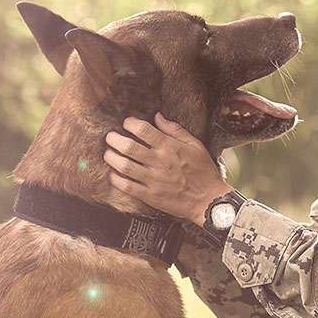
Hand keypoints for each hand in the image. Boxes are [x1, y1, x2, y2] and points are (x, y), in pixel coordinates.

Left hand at [103, 114, 233, 226]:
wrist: (208, 200)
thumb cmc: (203, 172)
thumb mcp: (195, 145)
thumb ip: (175, 130)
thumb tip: (157, 116)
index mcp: (170, 147)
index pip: (143, 130)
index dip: (130, 123)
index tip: (126, 123)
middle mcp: (160, 162)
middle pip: (128, 146)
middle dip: (113, 139)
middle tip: (110, 137)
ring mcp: (154, 180)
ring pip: (124, 165)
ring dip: (111, 157)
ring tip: (108, 153)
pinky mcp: (150, 196)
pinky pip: (126, 186)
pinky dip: (115, 178)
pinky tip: (113, 173)